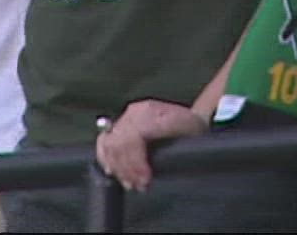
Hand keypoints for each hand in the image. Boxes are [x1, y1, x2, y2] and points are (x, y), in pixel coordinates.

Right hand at [94, 100, 208, 192]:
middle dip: (126, 169)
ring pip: (109, 143)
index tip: (145, 180)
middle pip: (118, 142)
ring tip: (130, 182)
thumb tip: (153, 166)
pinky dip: (106, 158)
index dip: (135, 162)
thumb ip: (171, 148)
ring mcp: (127, 116)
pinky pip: (105, 139)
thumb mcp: (189, 137)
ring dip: (117, 166)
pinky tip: (113, 170)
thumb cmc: (192, 130)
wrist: (191, 119)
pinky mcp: (121, 122)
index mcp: (152, 113)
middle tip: (138, 185)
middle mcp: (136, 111)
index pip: (132, 138)